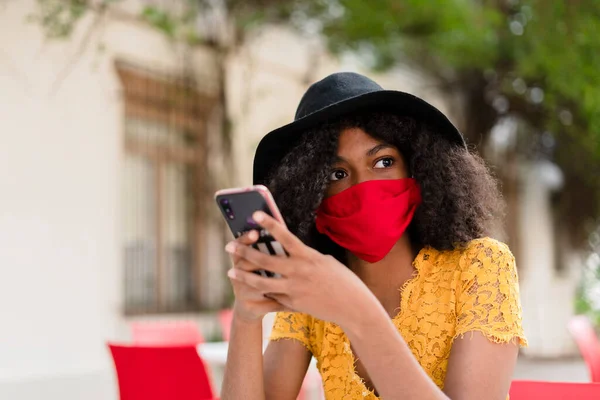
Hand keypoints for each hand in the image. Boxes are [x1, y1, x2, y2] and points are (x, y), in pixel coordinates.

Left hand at [225, 211, 378, 327]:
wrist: (353, 307)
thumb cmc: (342, 280)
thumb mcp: (325, 262)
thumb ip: (305, 257)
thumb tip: (287, 252)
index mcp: (308, 256)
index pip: (285, 236)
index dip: (270, 223)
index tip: (256, 213)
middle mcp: (299, 272)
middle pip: (265, 260)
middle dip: (244, 252)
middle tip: (229, 246)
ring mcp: (294, 290)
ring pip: (261, 282)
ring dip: (244, 276)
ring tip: (231, 272)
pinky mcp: (293, 305)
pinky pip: (272, 297)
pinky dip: (262, 292)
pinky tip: (249, 290)